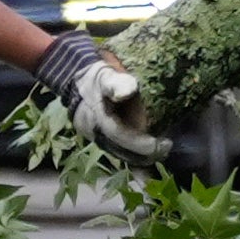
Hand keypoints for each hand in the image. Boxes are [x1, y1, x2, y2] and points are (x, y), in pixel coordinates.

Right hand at [32, 33, 171, 161]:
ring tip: (160, 153)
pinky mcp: (100, 138)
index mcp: (98, 119)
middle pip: (122, 151)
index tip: (161, 144)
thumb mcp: (104, 76)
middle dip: (145, 155)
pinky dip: (132, 158)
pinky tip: (146, 162)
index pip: (122, 137)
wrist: (73, 80)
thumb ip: (116, 83)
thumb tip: (128, 91)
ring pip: (120, 155)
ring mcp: (97, 138)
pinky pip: (118, 152)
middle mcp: (96, 134)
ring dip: (140, 158)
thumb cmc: (93, 77)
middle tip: (166, 149)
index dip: (141, 144)